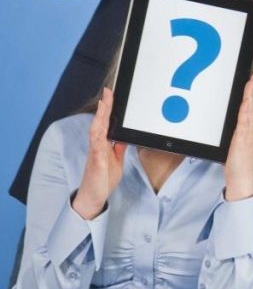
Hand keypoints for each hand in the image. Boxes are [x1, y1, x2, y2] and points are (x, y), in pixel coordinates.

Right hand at [72, 88, 126, 219]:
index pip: (105, 122)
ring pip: (96, 131)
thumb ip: (118, 148)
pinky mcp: (96, 163)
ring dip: (100, 117)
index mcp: (103, 144)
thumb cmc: (103, 179)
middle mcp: (97, 146)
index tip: (110, 94)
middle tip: (108, 91)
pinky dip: (98, 137)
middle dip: (104, 107)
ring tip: (104, 104)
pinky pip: (96, 148)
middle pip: (100, 122)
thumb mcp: (117, 160)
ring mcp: (95, 153)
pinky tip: (99, 129)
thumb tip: (123, 136)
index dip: (108, 108)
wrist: (93, 197)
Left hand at [224, 72, 252, 201]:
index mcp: (250, 128)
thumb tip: (240, 122)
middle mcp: (251, 129)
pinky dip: (246, 112)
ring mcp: (247, 134)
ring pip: (250, 111)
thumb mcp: (239, 144)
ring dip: (251, 96)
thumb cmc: (239, 163)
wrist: (242, 178)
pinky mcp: (241, 140)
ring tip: (252, 84)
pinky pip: (244, 123)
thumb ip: (240, 132)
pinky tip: (247, 104)